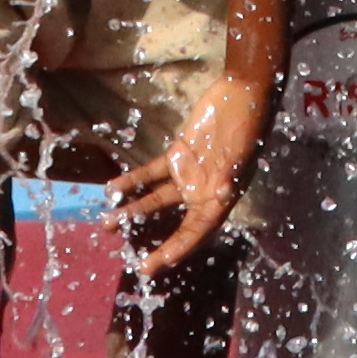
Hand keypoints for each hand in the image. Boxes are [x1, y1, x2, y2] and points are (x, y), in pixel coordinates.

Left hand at [115, 78, 262, 273]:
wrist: (242, 95)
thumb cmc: (248, 127)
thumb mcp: (240, 154)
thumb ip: (228, 175)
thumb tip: (221, 195)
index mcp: (221, 199)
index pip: (198, 231)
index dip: (180, 247)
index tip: (159, 263)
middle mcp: (202, 193)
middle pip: (175, 224)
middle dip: (155, 243)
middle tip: (134, 261)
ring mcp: (188, 174)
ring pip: (156, 201)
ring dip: (133, 211)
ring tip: (109, 225)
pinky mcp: (177, 155)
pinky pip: (151, 174)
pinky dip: (133, 181)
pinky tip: (112, 189)